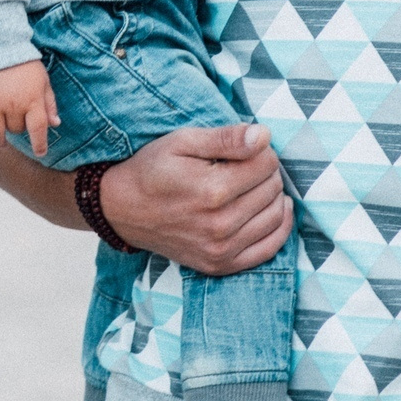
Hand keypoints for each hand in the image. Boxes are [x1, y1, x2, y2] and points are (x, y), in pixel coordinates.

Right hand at [0, 60, 57, 157]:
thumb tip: (56, 124)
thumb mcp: (43, 81)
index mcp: (31, 99)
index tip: (40, 152)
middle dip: (19, 128)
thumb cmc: (25, 65)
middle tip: (17, 118)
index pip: (38, 129)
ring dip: (0, 140)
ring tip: (1, 137)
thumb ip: (49, 104)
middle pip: (16, 130)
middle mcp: (12, 104)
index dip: (40, 144)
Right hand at [98, 125, 288, 275]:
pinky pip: (269, 249)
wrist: (122, 210)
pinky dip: (279, 227)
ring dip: (273, 196)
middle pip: (273, 188)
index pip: (267, 163)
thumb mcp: (182, 141)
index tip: (244, 148)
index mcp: (213, 190)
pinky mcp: (221, 265)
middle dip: (266, 171)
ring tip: (255, 184)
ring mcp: (221, 249)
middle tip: (246, 164)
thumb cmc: (152, 169)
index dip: (260, 149)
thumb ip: (226, 138)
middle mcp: (220, 224)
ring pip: (275, 216)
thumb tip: (264, 136)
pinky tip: (274, 210)